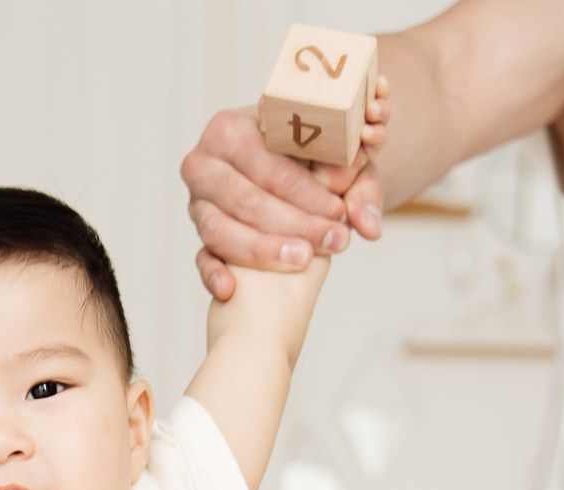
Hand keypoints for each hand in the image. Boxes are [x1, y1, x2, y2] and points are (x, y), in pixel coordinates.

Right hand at [180, 78, 388, 300]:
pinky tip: (230, 287)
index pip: (267, 163)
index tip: (340, 210)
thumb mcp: (335, 159)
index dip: (305, 190)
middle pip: (245, 198)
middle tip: (334, 238)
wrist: (284, 175)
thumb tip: (367, 224)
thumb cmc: (308, 162)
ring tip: (304, 257)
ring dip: (264, 249)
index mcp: (231, 128)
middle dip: (294, 222)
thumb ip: (358, 184)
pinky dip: (212, 274)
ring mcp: (197, 203)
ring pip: (220, 230)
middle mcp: (204, 163)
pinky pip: (200, 258)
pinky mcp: (197, 237)